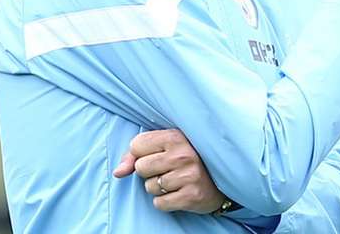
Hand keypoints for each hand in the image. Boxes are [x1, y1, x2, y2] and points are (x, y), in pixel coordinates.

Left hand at [113, 129, 228, 213]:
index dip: (141, 153)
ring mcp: (188, 176)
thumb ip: (136, 155)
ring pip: (149, 187)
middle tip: (167, 169)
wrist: (221, 181)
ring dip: (158, 188)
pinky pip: (159, 203)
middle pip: (140, 167)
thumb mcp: (165, 147)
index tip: (156, 155)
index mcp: (176, 136)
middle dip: (149, 172)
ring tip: (175, 181)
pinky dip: (166, 201)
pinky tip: (178, 193)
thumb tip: (118, 172)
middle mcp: (182, 154)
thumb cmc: (187, 160)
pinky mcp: (190, 196)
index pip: (136, 145)